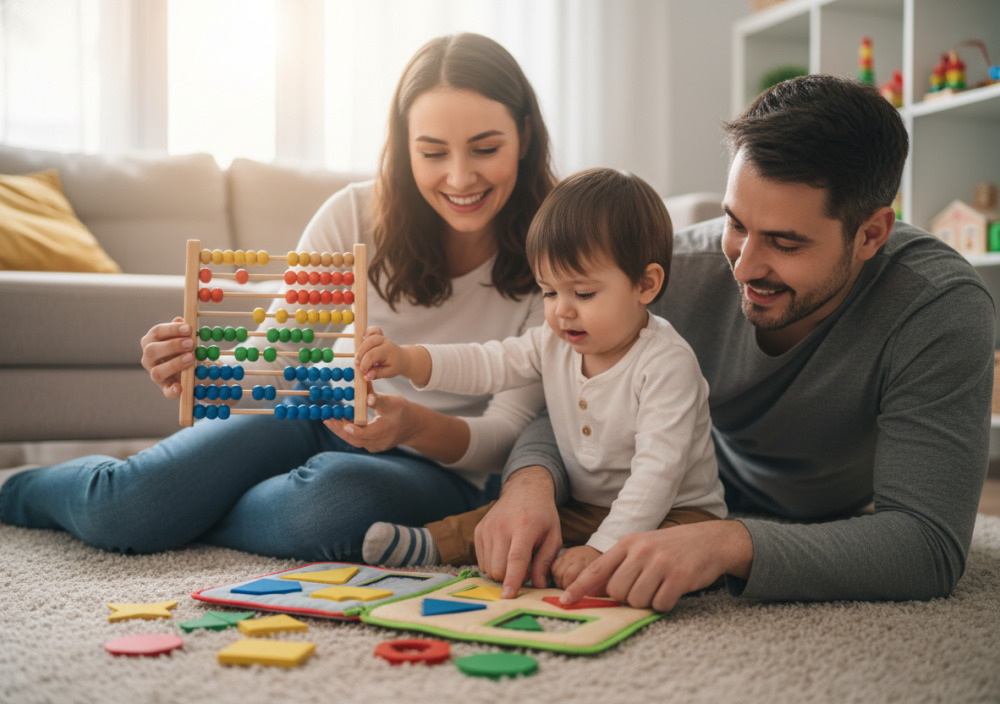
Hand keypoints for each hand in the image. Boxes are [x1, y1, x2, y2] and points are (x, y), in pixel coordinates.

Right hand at [140, 316, 194, 397]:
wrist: (185, 367)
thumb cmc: (181, 347)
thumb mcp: (182, 336)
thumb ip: (181, 330)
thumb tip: (180, 319)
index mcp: (151, 341)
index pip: (157, 332)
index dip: (172, 329)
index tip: (189, 328)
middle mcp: (148, 357)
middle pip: (152, 350)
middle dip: (172, 346)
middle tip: (191, 343)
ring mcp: (154, 373)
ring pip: (157, 371)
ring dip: (175, 364)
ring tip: (191, 358)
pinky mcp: (164, 387)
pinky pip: (166, 391)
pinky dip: (172, 390)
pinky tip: (180, 388)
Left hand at [324, 388, 414, 452]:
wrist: (412, 426)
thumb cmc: (402, 410)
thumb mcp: (392, 401)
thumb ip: (377, 399)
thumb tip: (364, 393)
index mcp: (386, 430)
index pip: (368, 434)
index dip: (355, 430)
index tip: (344, 423)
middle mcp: (379, 442)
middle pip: (356, 440)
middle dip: (340, 430)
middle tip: (327, 419)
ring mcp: (375, 446)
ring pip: (355, 441)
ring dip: (341, 430)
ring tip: (330, 419)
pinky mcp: (372, 446)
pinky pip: (357, 440)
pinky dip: (348, 432)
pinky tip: (340, 422)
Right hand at [355, 326, 405, 380]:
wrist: (402, 358)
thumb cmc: (395, 366)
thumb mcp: (388, 373)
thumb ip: (377, 374)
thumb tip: (366, 377)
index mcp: (388, 350)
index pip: (372, 355)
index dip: (364, 364)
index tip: (363, 372)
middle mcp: (384, 341)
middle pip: (368, 343)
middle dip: (360, 355)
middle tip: (358, 364)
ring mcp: (381, 337)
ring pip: (368, 336)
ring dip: (361, 347)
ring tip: (359, 357)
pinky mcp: (377, 335)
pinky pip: (370, 330)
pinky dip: (365, 334)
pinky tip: (362, 343)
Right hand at [474, 466, 563, 597]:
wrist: (524, 490)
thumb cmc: (543, 516)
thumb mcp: (554, 537)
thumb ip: (546, 562)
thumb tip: (538, 586)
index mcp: (524, 527)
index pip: (516, 559)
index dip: (512, 580)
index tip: (508, 597)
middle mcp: (502, 526)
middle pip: (498, 568)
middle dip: (510, 578)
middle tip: (525, 569)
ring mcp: (487, 527)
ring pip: (488, 567)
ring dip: (501, 571)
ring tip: (515, 558)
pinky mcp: (478, 530)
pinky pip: (481, 560)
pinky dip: (492, 564)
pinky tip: (504, 553)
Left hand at [559, 520, 752, 611]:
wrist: (711, 541)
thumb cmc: (672, 548)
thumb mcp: (643, 547)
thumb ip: (621, 564)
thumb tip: (595, 590)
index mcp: (628, 543)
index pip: (596, 569)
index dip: (578, 588)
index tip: (564, 602)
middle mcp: (641, 551)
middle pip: (616, 591)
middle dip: (626, 597)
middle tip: (643, 588)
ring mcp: (660, 563)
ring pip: (636, 600)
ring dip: (646, 601)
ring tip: (659, 587)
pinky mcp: (678, 577)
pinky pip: (659, 604)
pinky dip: (664, 604)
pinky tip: (672, 591)